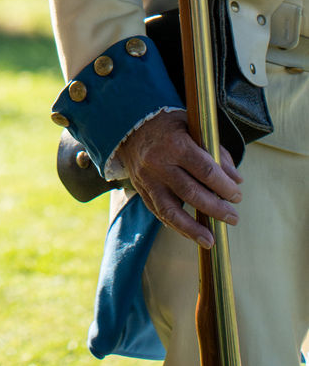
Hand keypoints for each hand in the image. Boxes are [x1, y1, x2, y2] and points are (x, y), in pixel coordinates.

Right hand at [115, 110, 242, 247]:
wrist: (129, 124)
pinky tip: (190, 233)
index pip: (206, 171)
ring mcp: (147, 178)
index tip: (237, 196)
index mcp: (175, 144)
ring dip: (193, 228)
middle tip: (233, 218)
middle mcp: (159, 163)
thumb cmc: (168, 126)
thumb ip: (216, 151)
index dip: (225, 187)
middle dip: (216, 209)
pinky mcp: (140, 189)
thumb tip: (236, 179)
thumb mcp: (193, 127)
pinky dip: (175, 225)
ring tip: (210, 240)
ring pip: (171, 210)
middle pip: (192, 193)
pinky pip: (158, 212)